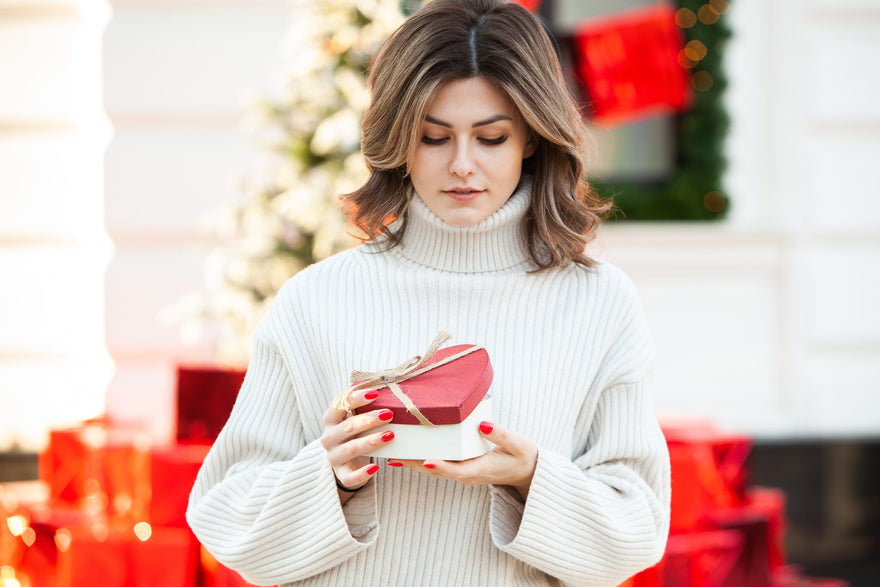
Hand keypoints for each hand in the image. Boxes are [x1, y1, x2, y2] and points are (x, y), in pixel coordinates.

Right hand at [320, 389, 395, 497]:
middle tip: (389, 413)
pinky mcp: (341, 474)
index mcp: (331, 418)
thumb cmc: (356, 431)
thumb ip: (367, 400)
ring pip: (351, 448)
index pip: (339, 404)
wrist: (346, 460)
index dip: (356, 398)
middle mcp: (328, 436)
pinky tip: (377, 467)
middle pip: (348, 426)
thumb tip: (390, 377)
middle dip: (369, 419)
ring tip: (390, 435)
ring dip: (371, 441)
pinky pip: (350, 476)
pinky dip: (363, 473)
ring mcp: (333, 456)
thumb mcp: (356, 415)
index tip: (375, 393)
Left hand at [390, 421, 537, 500]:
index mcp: (480, 469)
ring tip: (392, 452)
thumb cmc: (523, 455)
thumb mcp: (518, 443)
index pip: (456, 470)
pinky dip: (420, 458)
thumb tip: (483, 425)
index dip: (440, 466)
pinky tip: (406, 452)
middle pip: (436, 470)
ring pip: (433, 469)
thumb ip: (501, 435)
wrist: (527, 470)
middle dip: (415, 463)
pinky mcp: (460, 467)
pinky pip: (437, 464)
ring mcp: (462, 472)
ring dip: (413, 461)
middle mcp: (467, 474)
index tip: (424, 460)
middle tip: (395, 454)